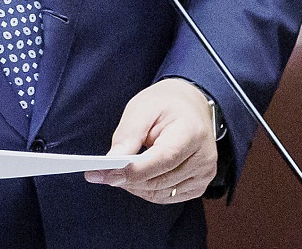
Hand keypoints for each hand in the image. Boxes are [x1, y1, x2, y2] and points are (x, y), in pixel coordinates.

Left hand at [84, 78, 217, 203]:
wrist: (191, 106)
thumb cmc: (164, 104)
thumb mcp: (142, 108)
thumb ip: (127, 136)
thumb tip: (111, 164)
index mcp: (192, 132)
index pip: (163, 158)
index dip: (134, 170)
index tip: (105, 174)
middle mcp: (203, 157)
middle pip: (159, 180)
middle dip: (126, 179)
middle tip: (98, 174)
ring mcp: (204, 174)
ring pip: (160, 192)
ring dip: (134, 186)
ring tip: (115, 172)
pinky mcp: (198, 185)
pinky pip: (166, 196)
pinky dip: (146, 190)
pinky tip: (134, 177)